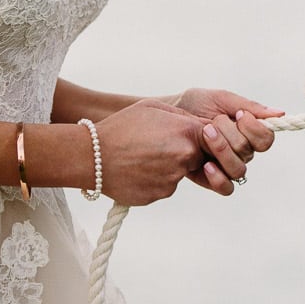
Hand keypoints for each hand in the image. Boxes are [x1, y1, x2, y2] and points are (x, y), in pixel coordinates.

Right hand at [92, 98, 221, 206]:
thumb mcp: (154, 108)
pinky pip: (164, 186)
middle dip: (184, 152)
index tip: (186, 135)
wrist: (91, 157)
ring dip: (168, 167)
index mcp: (187, 133)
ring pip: (180, 173)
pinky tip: (137, 170)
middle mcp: (184, 158)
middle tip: (158, 146)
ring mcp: (172, 180)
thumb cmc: (121, 127)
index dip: (202, 137)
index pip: (213, 138)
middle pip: (198, 157)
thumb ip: (183, 117)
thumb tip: (204, 127)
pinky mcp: (159, 195)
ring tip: (142, 157)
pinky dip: (155, 180)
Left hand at [169, 88, 282, 194]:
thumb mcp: (220, 99)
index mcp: (247, 132)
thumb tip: (279, 113)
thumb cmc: (193, 105)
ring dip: (222, 151)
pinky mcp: (212, 179)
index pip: (266, 139)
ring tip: (205, 136)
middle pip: (249, 152)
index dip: (255, 129)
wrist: (165, 118)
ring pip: (239, 169)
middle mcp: (240, 151)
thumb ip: (248, 106)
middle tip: (211, 122)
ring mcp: (226, 166)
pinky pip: (226, 187)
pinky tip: (204, 164)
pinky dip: (218, 177)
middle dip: (230, 134)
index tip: (238, 115)